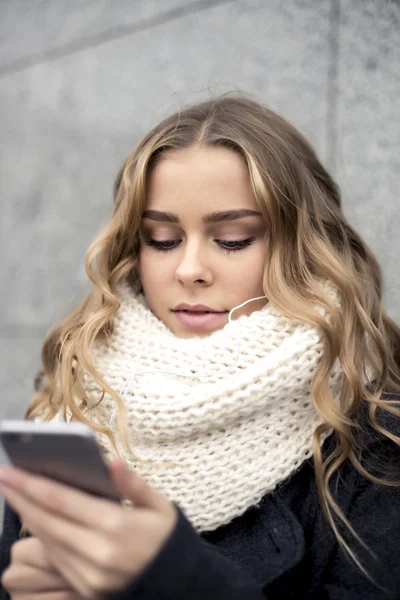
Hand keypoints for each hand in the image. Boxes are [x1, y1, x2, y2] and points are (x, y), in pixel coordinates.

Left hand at [0, 461, 177, 598]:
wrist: (181, 586)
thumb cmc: (168, 539)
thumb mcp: (161, 506)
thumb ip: (134, 484)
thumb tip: (113, 461)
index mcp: (117, 526)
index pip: (63, 501)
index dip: (33, 485)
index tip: (12, 470)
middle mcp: (98, 553)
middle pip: (47, 521)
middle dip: (21, 497)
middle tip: (4, 476)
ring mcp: (89, 575)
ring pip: (47, 540)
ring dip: (27, 516)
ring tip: (15, 493)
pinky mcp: (85, 589)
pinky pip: (56, 558)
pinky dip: (43, 535)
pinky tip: (36, 519)